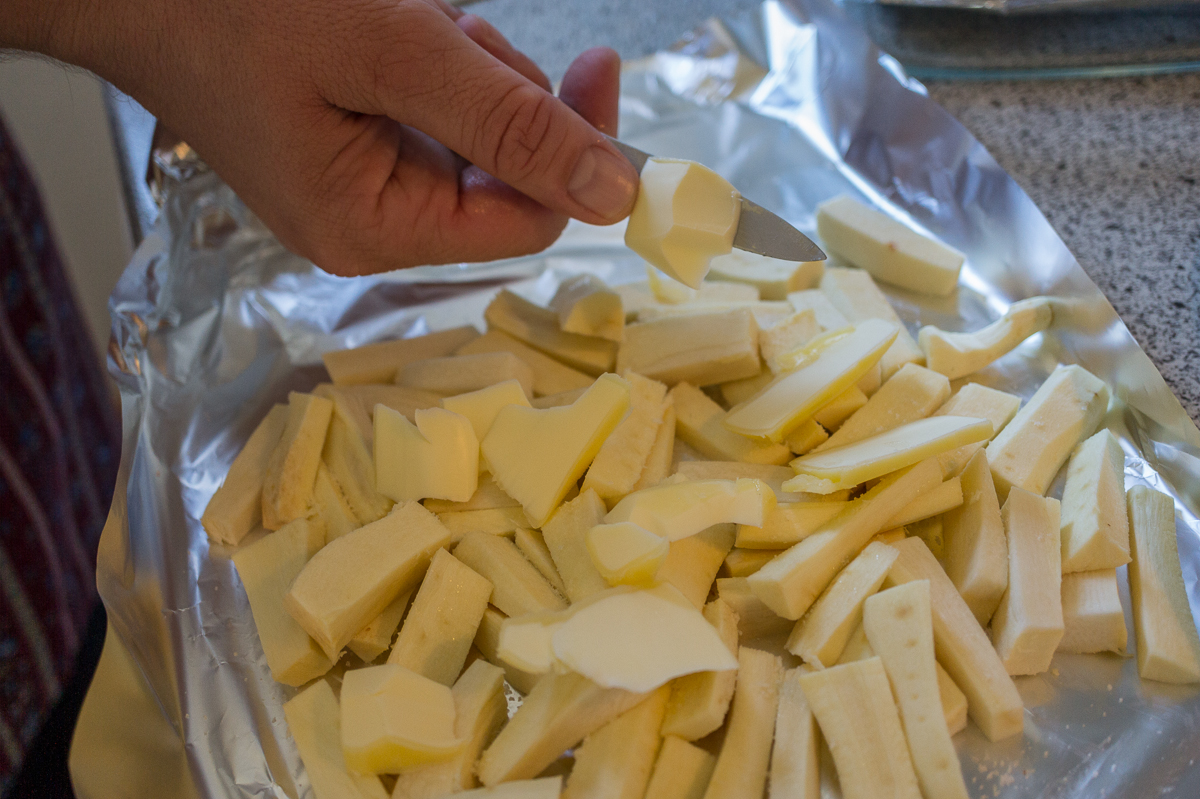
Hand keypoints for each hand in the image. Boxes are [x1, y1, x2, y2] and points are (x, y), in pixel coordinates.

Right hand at [7, 0, 638, 273]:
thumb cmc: (234, 9)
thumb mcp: (390, 52)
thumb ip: (508, 121)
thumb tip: (616, 191)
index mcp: (374, 228)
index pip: (527, 217)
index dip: (576, 150)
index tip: (597, 65)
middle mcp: (373, 224)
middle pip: (505, 172)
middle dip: (498, 89)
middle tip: (440, 28)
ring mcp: (366, 183)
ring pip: (478, 130)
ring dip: (464, 62)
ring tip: (396, 22)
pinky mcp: (360, 143)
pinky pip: (439, 107)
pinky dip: (435, 58)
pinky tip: (385, 28)